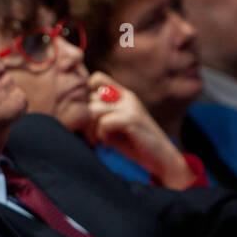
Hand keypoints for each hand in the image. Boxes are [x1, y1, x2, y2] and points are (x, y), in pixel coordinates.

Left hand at [83, 72, 194, 188]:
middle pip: (90, 98)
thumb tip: (75, 111)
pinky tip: (110, 143)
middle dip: (88, 119)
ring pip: (94, 109)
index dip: (87, 94)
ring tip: (103, 138)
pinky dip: (103, 135)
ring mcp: (130, 106)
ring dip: (94, 128)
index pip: (96, 78)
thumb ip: (100, 114)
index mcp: (123, 94)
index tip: (90, 115)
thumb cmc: (135, 142)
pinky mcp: (132, 119)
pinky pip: (104, 122)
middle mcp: (126, 96)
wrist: (162, 158)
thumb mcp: (115, 124)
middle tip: (94, 134)